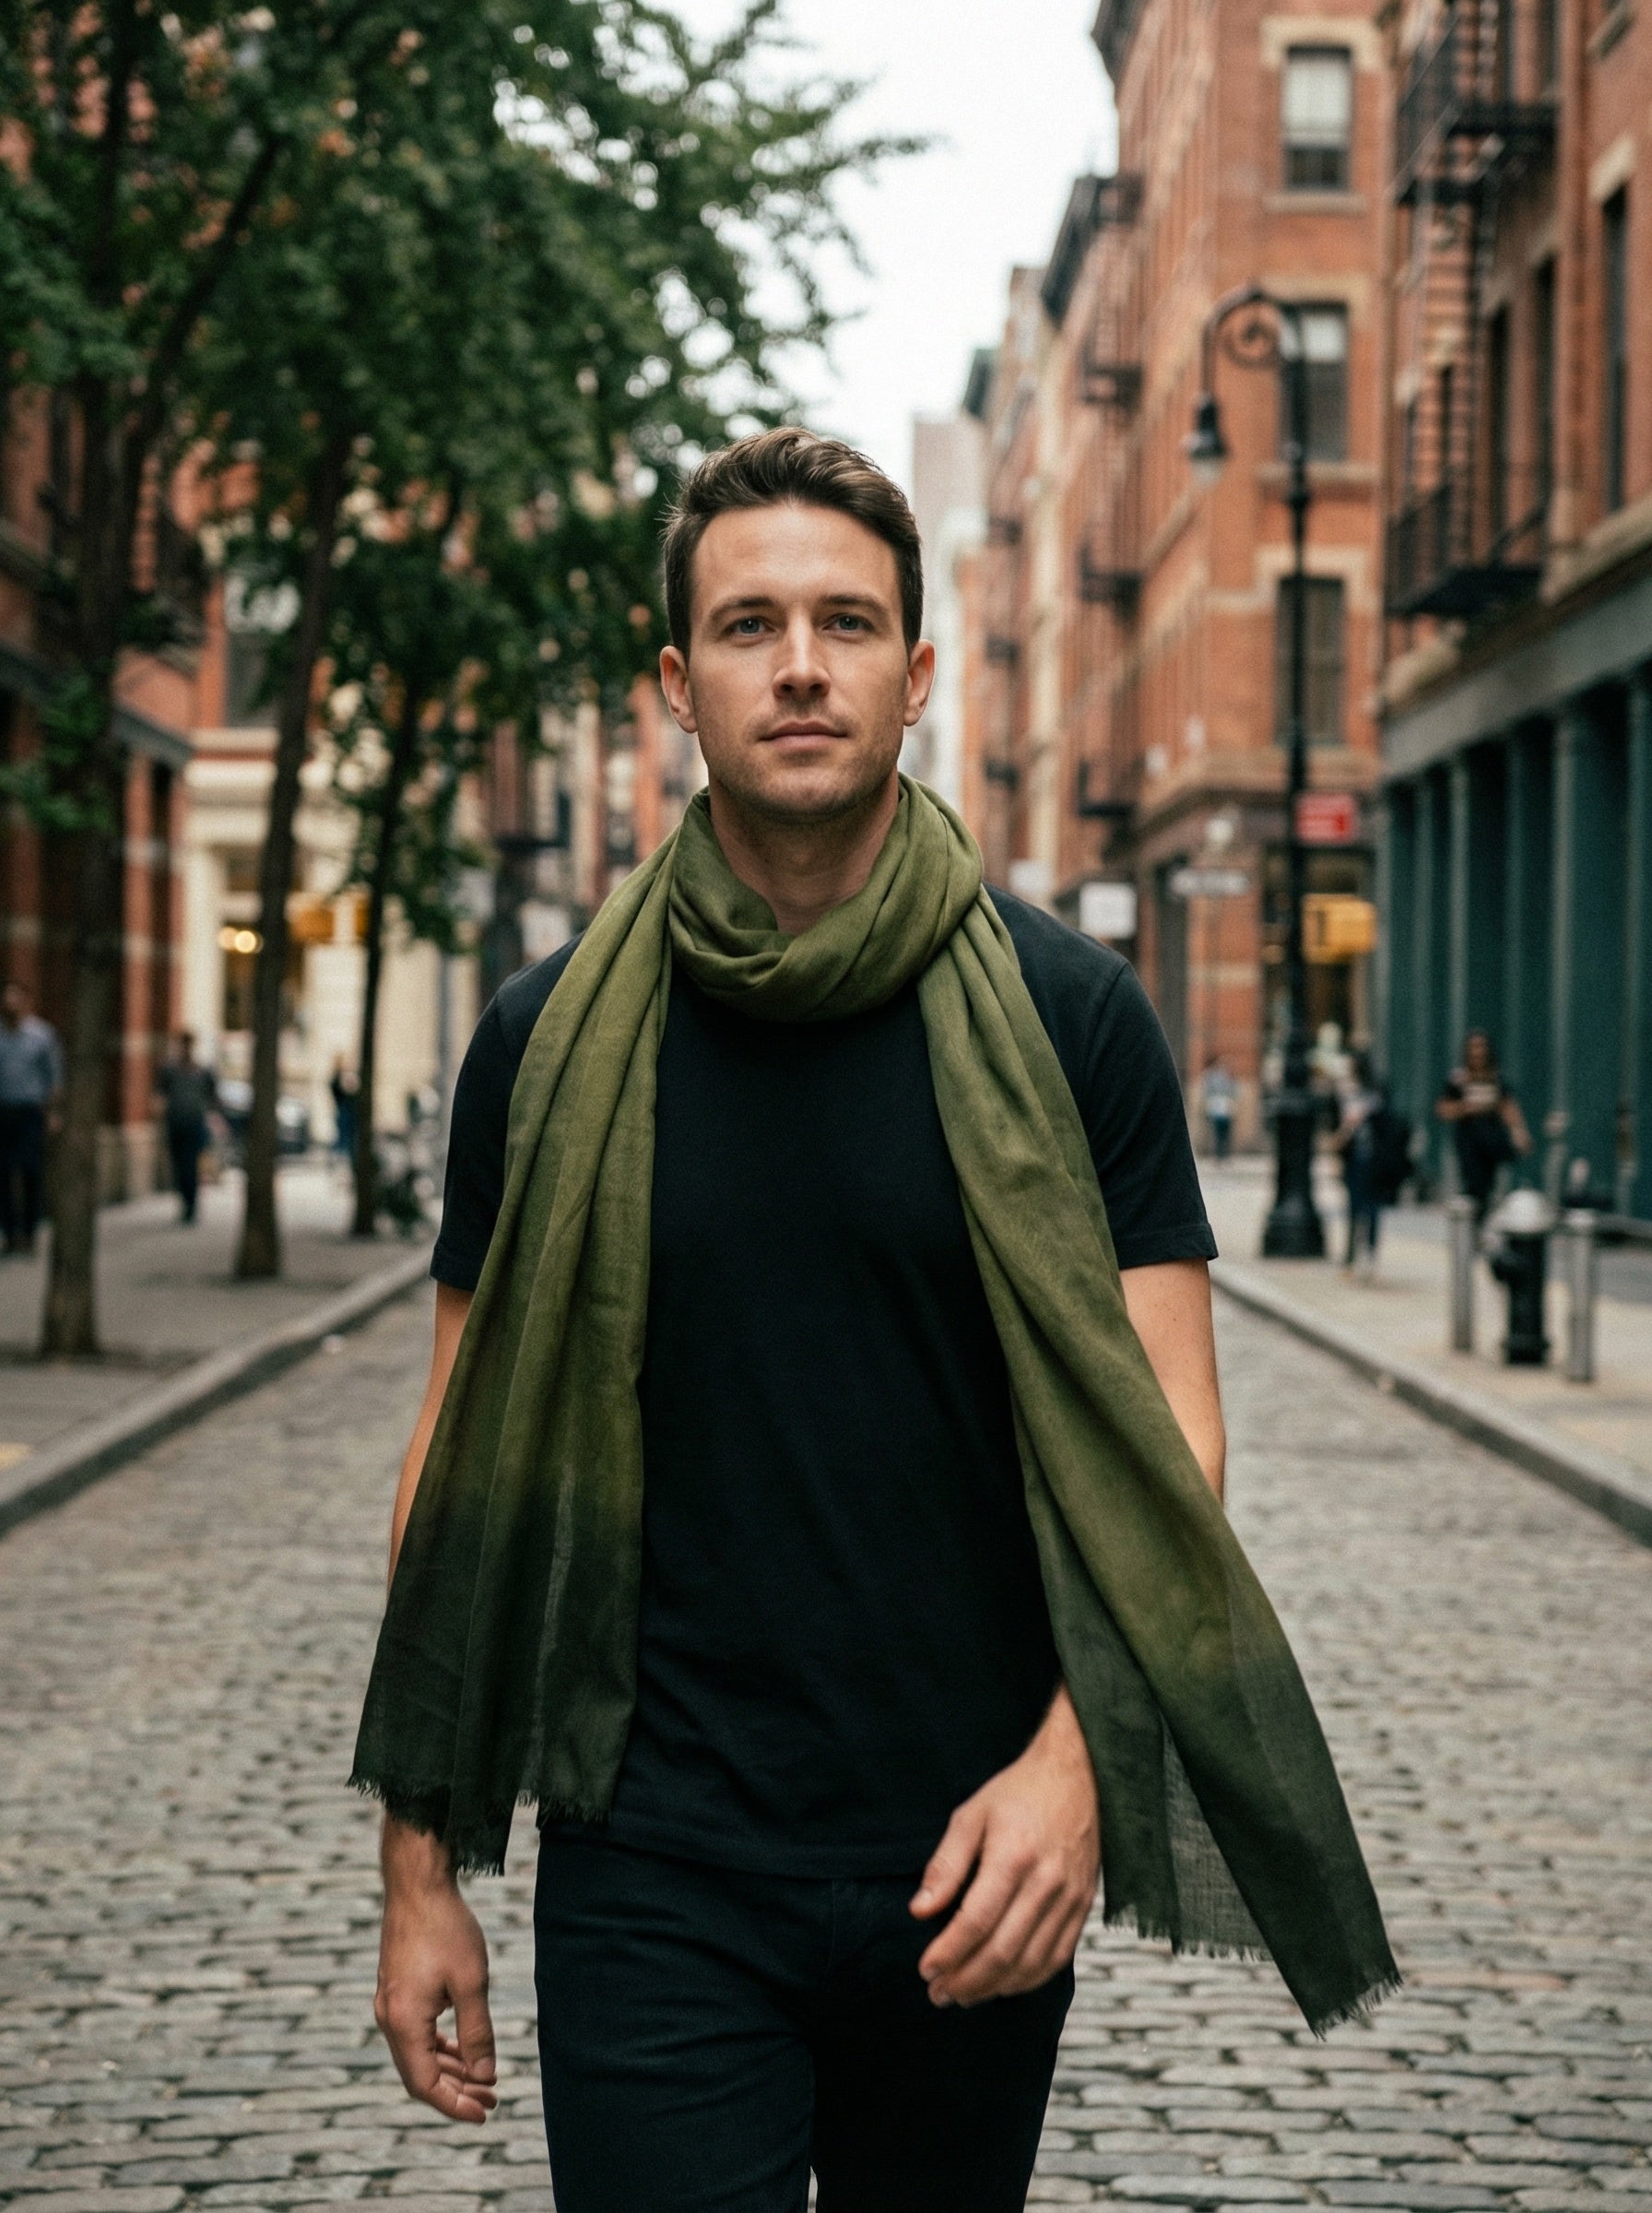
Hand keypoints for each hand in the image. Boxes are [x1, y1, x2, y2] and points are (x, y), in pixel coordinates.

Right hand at [374, 1817, 497, 2122]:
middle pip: (419, 2075)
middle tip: (492, 2100)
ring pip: (418, 2055)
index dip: (454, 2105)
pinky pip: (417, 2034)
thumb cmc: (445, 1929)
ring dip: (450, 2070)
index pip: (425, 2085)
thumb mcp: (471, 1983)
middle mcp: (390, 2019)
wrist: (417, 1884)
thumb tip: (484, 2077)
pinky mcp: (397, 1991)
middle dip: (455, 2091)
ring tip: (484, 2079)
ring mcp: (390, 2004)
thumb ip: (477, 2033)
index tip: (484, 2114)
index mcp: (404, 2023)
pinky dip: (440, 2047)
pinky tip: (464, 2049)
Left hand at [910, 1685, 1098, 2007]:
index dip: (949, 1952)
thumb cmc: (1018, 1793)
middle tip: (938, 1994)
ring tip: (963, 1996)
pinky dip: (1028, 1980)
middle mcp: (1046, 1882)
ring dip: (994, 1988)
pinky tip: (1003, 1985)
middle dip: (966, 1980)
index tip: (925, 1970)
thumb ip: (945, 1865)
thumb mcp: (971, 1815)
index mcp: (1014, 1856)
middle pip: (1003, 1950)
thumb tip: (920, 1911)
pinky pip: (1057, 1958)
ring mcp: (1070, 1898)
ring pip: (1031, 1963)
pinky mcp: (1084, 1906)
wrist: (1079, 1776)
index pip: (976, 1921)